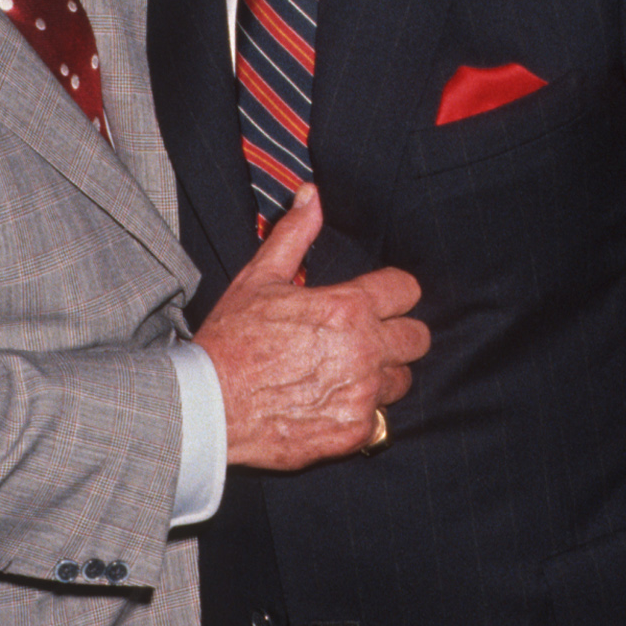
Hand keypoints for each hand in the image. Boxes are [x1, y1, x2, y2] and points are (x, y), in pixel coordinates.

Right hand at [194, 187, 429, 470]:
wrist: (207, 405)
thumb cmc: (231, 339)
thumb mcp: (259, 278)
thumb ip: (294, 234)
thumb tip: (312, 195)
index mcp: (348, 308)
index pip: (407, 290)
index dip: (393, 293)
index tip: (378, 302)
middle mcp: (364, 350)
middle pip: (418, 338)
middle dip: (397, 335)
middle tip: (366, 340)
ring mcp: (363, 393)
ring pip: (401, 380)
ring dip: (381, 375)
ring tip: (345, 374)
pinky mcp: (354, 430)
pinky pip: (380, 419)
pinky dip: (361, 412)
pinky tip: (330, 403)